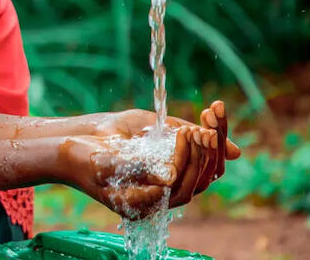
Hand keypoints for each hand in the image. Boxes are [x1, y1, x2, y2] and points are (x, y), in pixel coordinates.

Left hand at [62, 100, 241, 216]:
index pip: (211, 166)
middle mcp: (165, 195)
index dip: (218, 139)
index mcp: (175, 179)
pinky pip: (159, 191)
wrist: (74, 139)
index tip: (216, 108)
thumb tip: (235, 152)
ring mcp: (148, 202)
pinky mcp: (128, 202)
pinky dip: (174, 166)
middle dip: (210, 146)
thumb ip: (189, 136)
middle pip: (205, 178)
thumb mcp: (155, 128)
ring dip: (194, 155)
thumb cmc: (113, 134)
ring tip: (193, 129)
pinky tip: (180, 139)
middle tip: (207, 120)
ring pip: (188, 187)